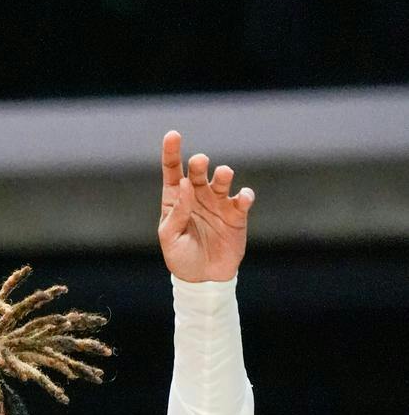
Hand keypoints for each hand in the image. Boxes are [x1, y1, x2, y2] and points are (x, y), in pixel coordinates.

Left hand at [158, 131, 253, 281]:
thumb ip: (176, 212)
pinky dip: (244, 196)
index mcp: (176, 198)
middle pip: (198, 171)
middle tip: (200, 162)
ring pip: (222, 179)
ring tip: (224, 175)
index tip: (173, 135)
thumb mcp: (170, 238)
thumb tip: (184, 185)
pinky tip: (242, 198)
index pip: (173, 170)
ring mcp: (218, 202)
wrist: (204, 279)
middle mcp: (197, 195)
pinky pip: (243, 199)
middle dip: (200, 163)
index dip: (172, 152)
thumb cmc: (181, 258)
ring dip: (224, 174)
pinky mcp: (236, 214)